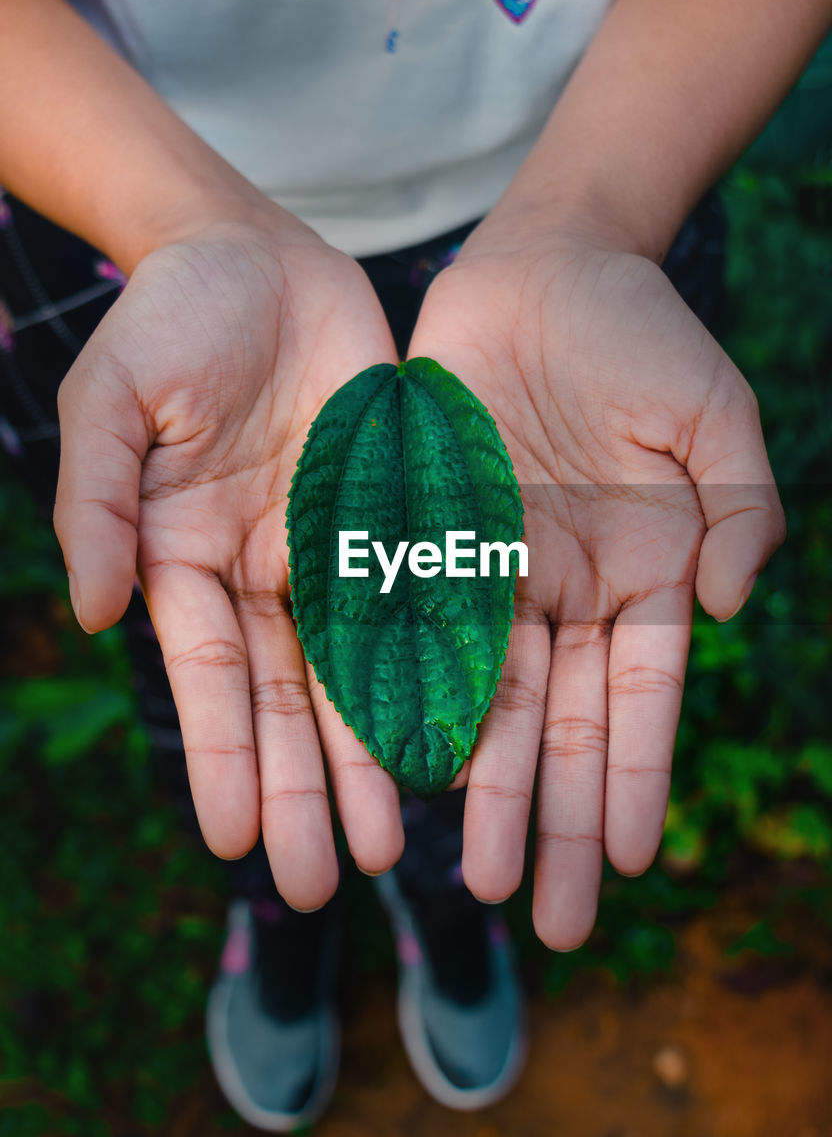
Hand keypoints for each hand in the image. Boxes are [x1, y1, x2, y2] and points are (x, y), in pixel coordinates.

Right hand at [54, 213, 403, 908]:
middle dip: (299, 787)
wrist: (253, 253)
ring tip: (390, 846)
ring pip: (353, 672)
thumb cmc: (167, 319)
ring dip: (368, 757)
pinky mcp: (388, 514)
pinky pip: (415, 600)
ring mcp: (326, 547)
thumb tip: (89, 614)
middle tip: (319, 884)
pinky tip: (447, 738)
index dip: (222, 755)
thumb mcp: (112, 400)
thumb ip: (97, 501)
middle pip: (282, 698)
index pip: (207, 674)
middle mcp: (258, 570)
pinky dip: (427, 670)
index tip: (238, 840)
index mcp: (182, 554)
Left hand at [408, 219, 784, 947]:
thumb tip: (727, 604)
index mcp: (642, 574)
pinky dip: (408, 695)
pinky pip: (412, 625)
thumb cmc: (644, 338)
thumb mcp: (714, 417)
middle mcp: (564, 590)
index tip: (634, 862)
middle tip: (551, 917)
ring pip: (486, 697)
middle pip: (562, 723)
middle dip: (559, 818)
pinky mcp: (424, 533)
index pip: (640, 699)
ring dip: (485, 787)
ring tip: (480, 876)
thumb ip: (738, 507)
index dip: (636, 778)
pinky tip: (403, 770)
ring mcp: (491, 568)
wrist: (547, 269)